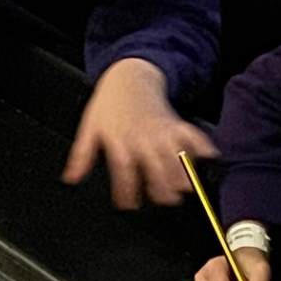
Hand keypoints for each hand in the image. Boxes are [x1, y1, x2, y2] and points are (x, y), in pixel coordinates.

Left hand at [61, 58, 216, 210]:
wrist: (128, 77)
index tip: (128, 204)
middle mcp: (141, 135)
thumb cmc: (108, 104)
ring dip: (182, 169)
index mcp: (118, 138)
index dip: (125, 187)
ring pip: (173, 150)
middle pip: (153, 161)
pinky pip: (190, 132)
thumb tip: (71, 178)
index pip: (122, 166)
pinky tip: (209, 155)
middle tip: (167, 200)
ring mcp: (159, 128)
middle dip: (161, 182)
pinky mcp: (174, 122)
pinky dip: (201, 143)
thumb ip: (81, 155)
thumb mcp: (89, 128)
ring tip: (188, 187)